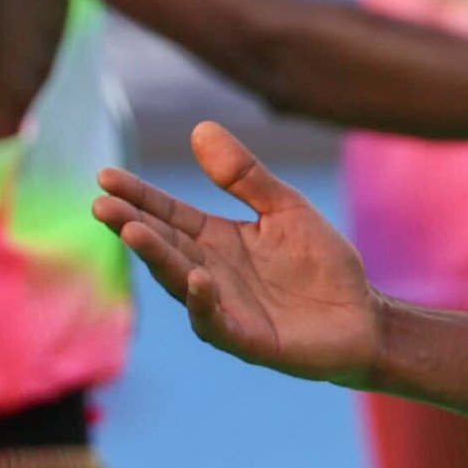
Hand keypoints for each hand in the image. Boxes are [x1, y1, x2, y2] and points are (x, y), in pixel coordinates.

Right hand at [95, 125, 387, 383]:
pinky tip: (197, 279)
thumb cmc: (322, 265)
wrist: (365, 318)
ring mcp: (226, 307)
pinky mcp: (249, 339)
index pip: (168, 214)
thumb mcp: (286, 208)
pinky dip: (203, 303)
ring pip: (180, 282)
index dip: (137, 196)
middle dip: (131, 225)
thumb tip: (200, 127)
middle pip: (164, 246)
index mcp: (216, 240)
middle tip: (102, 204)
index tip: (105, 176)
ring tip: (133, 233)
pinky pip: (217, 322)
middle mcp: (210, 273)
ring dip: (157, 258)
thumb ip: (245, 176)